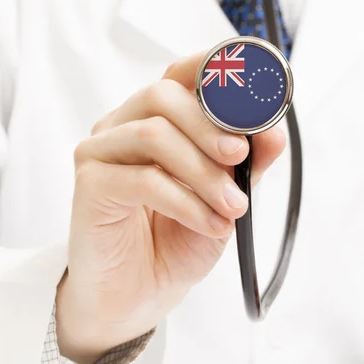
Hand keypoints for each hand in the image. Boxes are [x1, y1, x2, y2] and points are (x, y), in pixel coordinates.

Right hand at [57, 53, 284, 363]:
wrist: (140, 294)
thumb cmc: (178, 239)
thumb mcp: (226, 197)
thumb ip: (247, 163)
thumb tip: (273, 131)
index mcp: (156, 119)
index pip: (180, 74)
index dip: (213, 69)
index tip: (253, 92)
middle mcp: (124, 126)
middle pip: (163, 95)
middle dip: (211, 126)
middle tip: (240, 157)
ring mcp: (101, 152)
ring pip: (153, 134)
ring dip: (204, 172)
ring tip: (233, 207)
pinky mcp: (90, 186)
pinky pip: (143, 180)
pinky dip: (186, 202)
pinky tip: (209, 224)